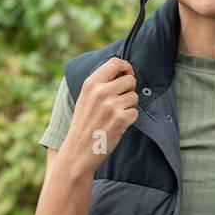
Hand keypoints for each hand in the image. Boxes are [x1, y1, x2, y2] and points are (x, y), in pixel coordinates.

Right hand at [59, 57, 138, 175]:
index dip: (127, 68)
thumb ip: (100, 84)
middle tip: (119, 102)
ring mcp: (111, 106)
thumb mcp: (85, 98)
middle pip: (130, 80)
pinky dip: (129, 120)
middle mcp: (101, 92)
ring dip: (129, 106)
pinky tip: (117, 126)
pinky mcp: (121, 120)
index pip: (116, 62)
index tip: (127, 75)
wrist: (78, 152)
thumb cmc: (84, 125)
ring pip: (134, 97)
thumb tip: (123, 72)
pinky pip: (135, 113)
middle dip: (129, 90)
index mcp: (91, 83)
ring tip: (115, 116)